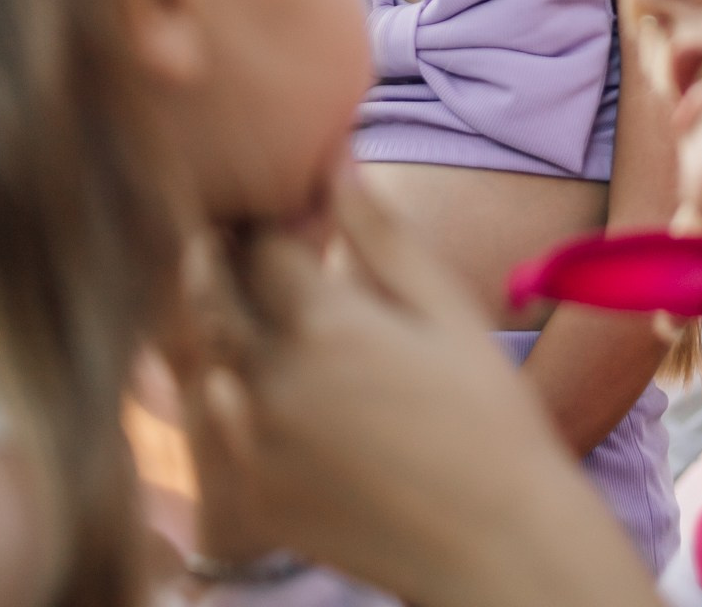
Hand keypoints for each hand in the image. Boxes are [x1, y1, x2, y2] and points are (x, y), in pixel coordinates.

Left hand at [169, 178, 660, 606]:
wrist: (494, 541)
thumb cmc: (486, 416)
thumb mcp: (445, 311)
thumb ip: (382, 234)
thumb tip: (336, 159)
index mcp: (324, 324)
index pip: (258, 240)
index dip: (271, 216)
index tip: (288, 210)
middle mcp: (271, 381)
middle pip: (209, 291)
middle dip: (219, 254)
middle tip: (243, 240)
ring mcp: (253, 443)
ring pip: (207, 357)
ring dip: (224, 324)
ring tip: (264, 312)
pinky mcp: (253, 494)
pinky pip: (219, 424)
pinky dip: (233, 392)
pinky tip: (279, 386)